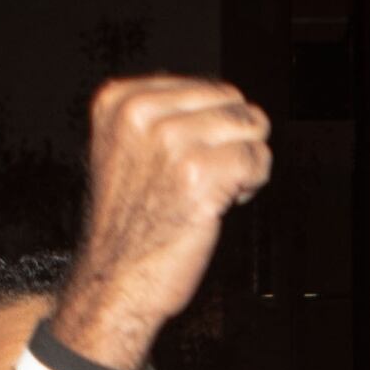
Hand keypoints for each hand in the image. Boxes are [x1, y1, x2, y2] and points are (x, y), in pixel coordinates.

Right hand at [57, 74, 274, 369]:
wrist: (113, 281)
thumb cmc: (127, 224)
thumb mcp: (125, 149)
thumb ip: (164, 116)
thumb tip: (223, 99)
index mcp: (119, 100)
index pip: (206, 88)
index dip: (213, 126)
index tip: (192, 159)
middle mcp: (140, 114)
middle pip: (231, 103)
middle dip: (232, 140)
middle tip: (207, 177)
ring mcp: (168, 142)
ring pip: (249, 128)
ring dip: (244, 162)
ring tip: (214, 189)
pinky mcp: (197, 174)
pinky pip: (256, 159)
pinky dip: (252, 184)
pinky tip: (223, 203)